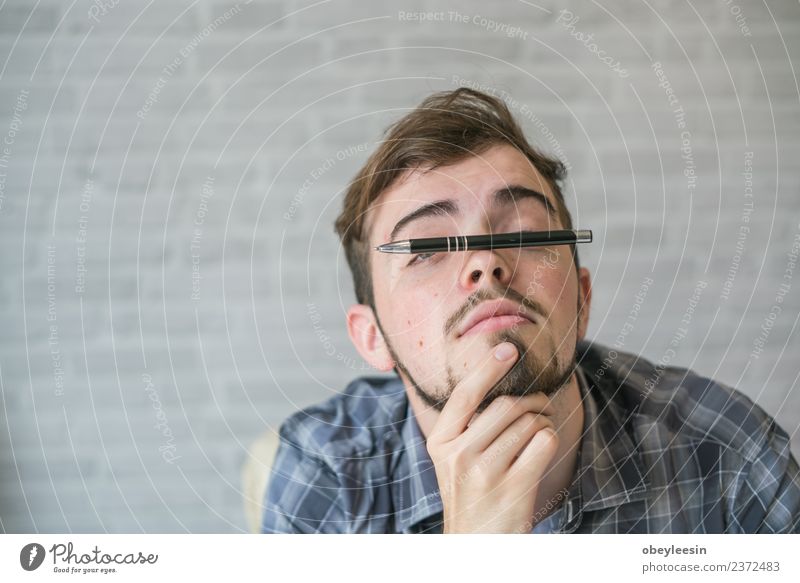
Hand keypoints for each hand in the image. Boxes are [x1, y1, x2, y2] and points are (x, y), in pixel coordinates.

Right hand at [426, 342, 558, 532]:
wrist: (475, 543)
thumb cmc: (469, 492)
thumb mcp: (452, 457)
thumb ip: (466, 424)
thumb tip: (494, 377)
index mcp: (441, 441)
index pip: (465, 394)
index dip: (487, 368)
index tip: (507, 350)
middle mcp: (459, 454)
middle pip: (506, 406)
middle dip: (532, 400)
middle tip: (542, 405)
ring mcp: (486, 473)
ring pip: (529, 422)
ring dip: (544, 420)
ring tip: (541, 430)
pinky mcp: (514, 488)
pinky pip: (544, 443)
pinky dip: (550, 437)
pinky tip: (543, 447)